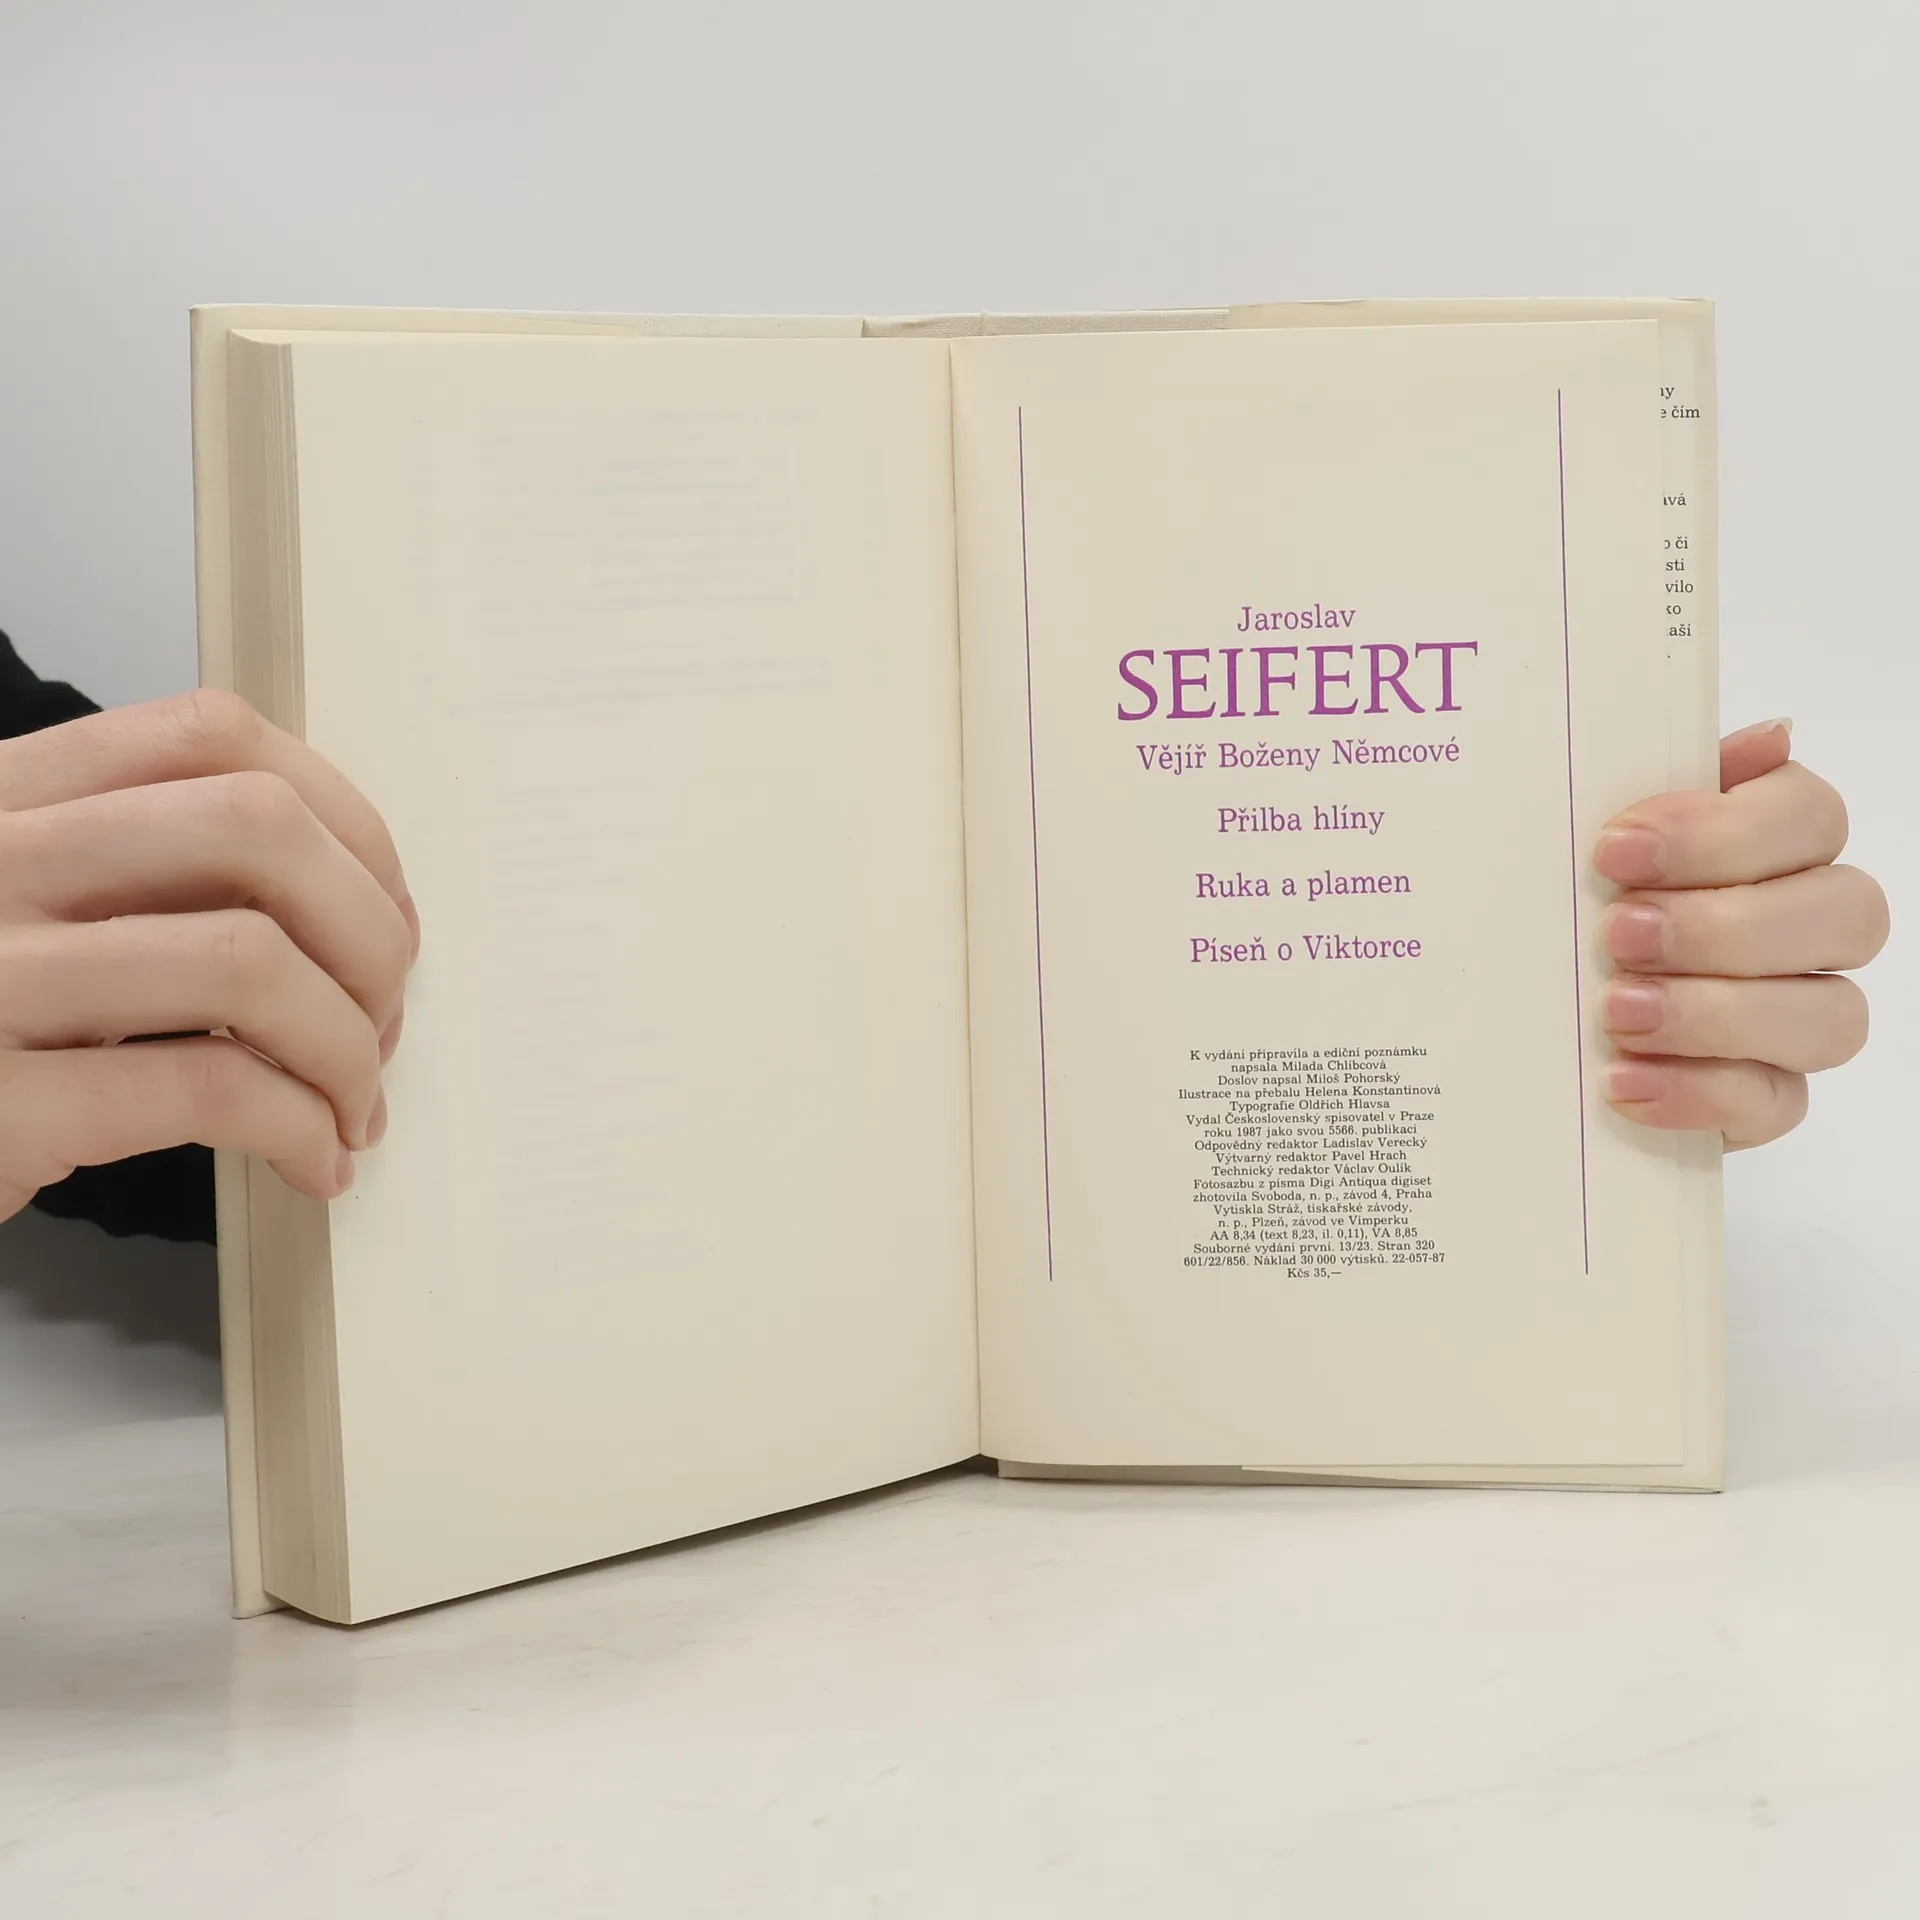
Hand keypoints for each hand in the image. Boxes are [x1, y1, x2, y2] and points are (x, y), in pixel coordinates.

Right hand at [0, 690, 416, 1220]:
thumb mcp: (29, 910)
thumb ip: (151, 875)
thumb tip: (364, 908)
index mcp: (2, 795)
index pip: (211, 736)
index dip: (343, 819)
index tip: (386, 909)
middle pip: (254, 828)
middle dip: (367, 929)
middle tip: (383, 1015)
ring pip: (249, 960)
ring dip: (347, 1044)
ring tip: (353, 1102)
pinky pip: (211, 1088)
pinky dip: (302, 1128)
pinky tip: (316, 1161)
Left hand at [1594, 718, 1886, 1148]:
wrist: (1523, 1015)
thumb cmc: (1571, 900)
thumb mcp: (1582, 831)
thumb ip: (1656, 776)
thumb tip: (1770, 737)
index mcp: (1776, 842)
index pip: (1809, 815)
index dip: (1723, 832)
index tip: (1615, 850)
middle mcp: (1811, 925)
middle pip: (1845, 913)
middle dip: (1725, 926)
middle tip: (1618, 935)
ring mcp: (1799, 1015)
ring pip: (1831, 1016)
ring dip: (1716, 1013)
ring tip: (1617, 1012)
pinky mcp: (1768, 1097)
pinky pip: (1777, 1102)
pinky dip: (1698, 1092)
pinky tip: (1624, 1079)